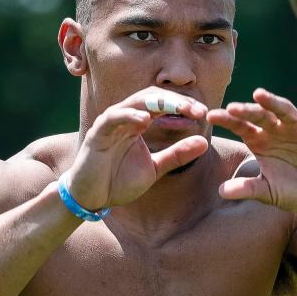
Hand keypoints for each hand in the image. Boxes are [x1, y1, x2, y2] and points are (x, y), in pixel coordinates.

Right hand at [65, 87, 209, 208]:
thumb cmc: (119, 181)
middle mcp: (125, 117)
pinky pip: (113, 117)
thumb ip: (177, 155)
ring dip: (159, 102)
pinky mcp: (97, 133)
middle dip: (177, 101)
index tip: (204, 113)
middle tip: (198, 110)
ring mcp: (111, 122)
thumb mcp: (155, 168)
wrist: (92, 198)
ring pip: (135, 101)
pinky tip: (145, 120)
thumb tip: (204, 142)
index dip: (184, 105)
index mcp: (139, 122)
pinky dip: (128, 115)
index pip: (164, 104)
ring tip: (180, 108)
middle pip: (153, 96)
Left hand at [207, 87, 296, 211]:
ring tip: (260, 95)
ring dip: (273, 102)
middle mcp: (276, 129)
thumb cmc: (294, 189)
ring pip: (284, 110)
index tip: (211, 116)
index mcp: (259, 140)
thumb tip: (221, 191)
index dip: (227, 120)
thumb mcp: (269, 192)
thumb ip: (249, 189)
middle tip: (231, 108)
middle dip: (246, 111)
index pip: (240, 126)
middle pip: (259, 115)